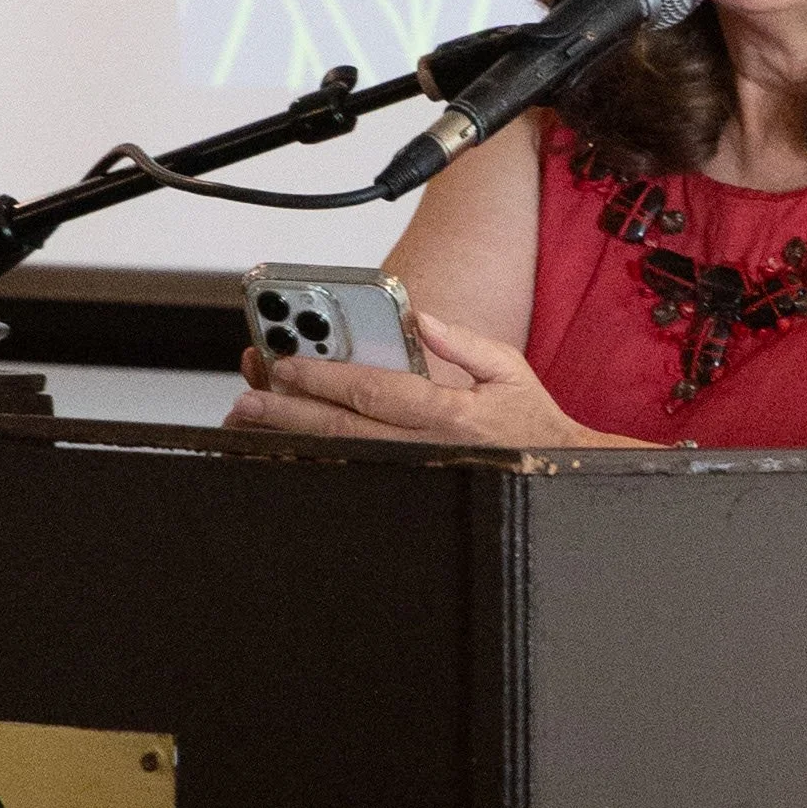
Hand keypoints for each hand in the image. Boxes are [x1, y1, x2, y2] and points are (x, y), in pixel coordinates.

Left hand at [224, 311, 596, 447]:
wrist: (558, 475)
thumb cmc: (531, 424)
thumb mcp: (507, 369)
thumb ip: (462, 342)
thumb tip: (423, 319)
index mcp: (450, 413)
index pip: (376, 392)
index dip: (326, 377)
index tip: (286, 362)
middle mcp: (427, 448)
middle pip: (345, 429)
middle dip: (291, 411)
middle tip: (249, 398)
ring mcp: (416, 473)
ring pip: (342, 456)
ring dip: (293, 439)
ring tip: (251, 424)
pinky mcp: (410, 488)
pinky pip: (355, 472)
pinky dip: (316, 460)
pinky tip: (284, 450)